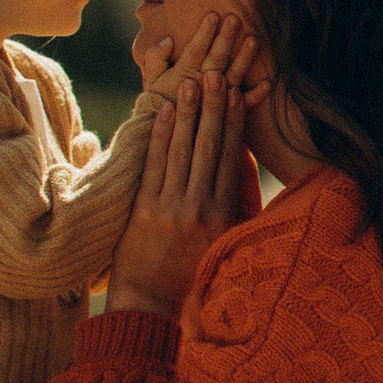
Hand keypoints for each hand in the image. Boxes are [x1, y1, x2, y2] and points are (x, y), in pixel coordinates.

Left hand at [107, 16, 261, 316]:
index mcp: (222, 218)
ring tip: (192, 79)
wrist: (150, 311)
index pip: (231, 159)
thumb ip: (230, 215)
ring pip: (182, 150)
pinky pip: (154, 165)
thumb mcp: (221, 250)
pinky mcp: (144, 211)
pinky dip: (159, 136)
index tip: (238, 92)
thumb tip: (238, 178)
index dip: (234, 122)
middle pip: (209, 146)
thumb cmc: (189, 283)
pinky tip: (161, 110)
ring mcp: (171, 208)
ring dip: (187, 112)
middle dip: (214, 106)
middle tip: (218, 70)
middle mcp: (200, 209)